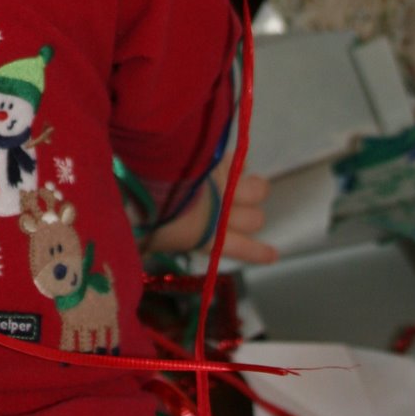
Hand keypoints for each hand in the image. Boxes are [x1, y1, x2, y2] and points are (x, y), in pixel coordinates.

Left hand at [145, 164, 277, 264]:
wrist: (144, 184)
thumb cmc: (142, 218)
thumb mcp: (145, 240)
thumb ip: (149, 247)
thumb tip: (140, 253)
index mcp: (207, 238)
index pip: (243, 249)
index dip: (259, 253)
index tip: (274, 255)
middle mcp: (223, 214)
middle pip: (256, 219)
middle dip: (250, 217)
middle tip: (237, 211)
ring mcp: (223, 186)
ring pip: (258, 189)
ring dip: (254, 188)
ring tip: (246, 185)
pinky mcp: (217, 162)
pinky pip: (240, 161)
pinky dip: (239, 162)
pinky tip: (237, 161)